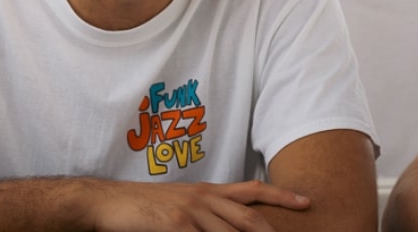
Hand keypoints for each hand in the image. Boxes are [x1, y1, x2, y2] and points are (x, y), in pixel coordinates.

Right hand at [82, 178, 309, 231]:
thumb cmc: (147, 208)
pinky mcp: (175, 226)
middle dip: (273, 231)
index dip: (280, 194)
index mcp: (208, 191)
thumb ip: (207, 214)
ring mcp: (190, 212)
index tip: (306, 201)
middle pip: (248, 216)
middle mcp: (204, 198)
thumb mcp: (181, 206)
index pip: (251, 190)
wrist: (111, 203)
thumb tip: (229, 227)